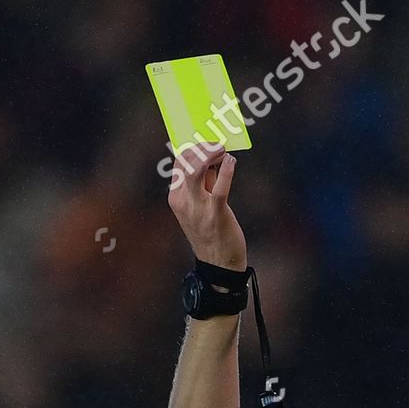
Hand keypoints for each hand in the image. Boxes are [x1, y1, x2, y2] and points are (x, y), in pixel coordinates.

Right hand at [168, 142, 247, 270]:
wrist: (219, 265)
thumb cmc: (212, 233)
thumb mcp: (202, 206)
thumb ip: (205, 183)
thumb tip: (213, 159)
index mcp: (176, 197)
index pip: (179, 164)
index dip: (193, 148)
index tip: (207, 143)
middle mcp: (183, 201)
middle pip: (185, 162)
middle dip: (201, 147)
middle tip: (217, 144)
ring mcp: (198, 208)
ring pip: (196, 170)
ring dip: (209, 154)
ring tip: (222, 149)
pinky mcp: (216, 214)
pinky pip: (220, 188)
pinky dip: (226, 170)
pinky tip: (231, 161)